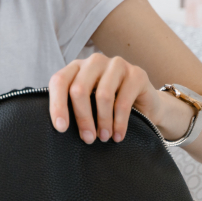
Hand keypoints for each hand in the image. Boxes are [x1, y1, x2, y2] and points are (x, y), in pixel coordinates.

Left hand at [47, 53, 163, 143]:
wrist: (144, 104)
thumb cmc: (109, 106)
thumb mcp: (87, 104)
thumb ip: (72, 108)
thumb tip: (59, 128)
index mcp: (76, 67)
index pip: (59, 81)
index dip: (57, 104)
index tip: (61, 128)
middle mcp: (94, 62)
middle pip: (79, 89)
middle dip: (82, 118)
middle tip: (88, 139)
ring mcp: (116, 65)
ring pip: (102, 95)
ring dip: (103, 121)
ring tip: (104, 137)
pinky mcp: (136, 74)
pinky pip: (123, 101)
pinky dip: (119, 122)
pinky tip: (118, 135)